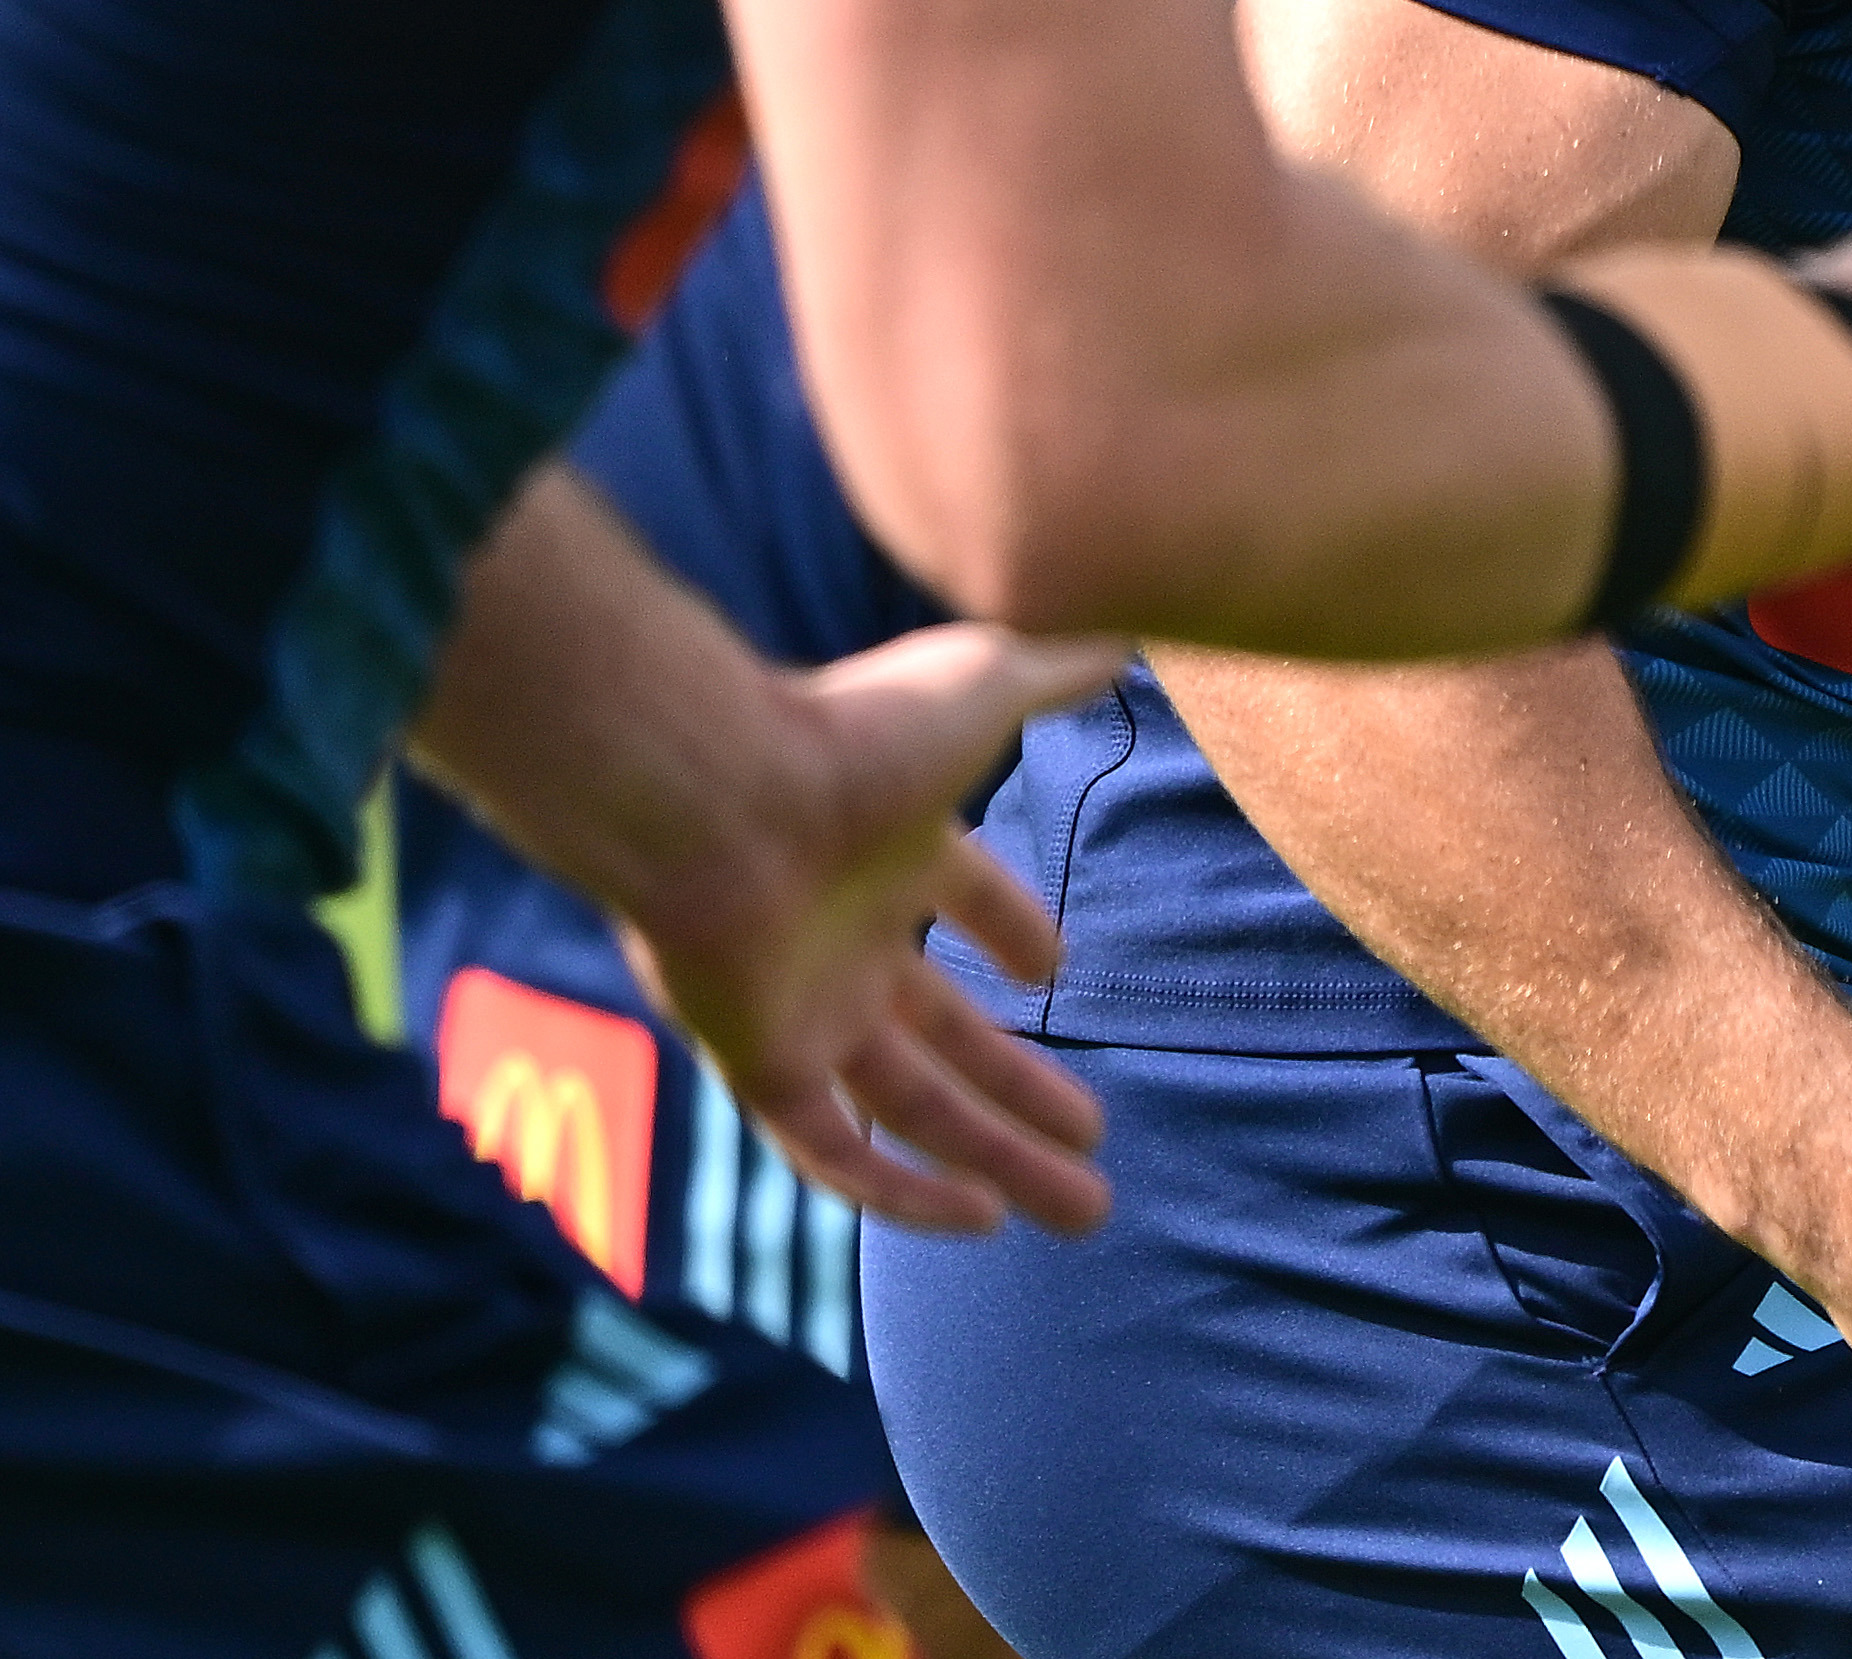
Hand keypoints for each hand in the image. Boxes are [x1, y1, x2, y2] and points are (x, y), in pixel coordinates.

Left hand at [613, 621, 1133, 1239]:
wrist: (714, 792)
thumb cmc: (851, 734)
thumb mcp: (987, 684)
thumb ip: (1060, 666)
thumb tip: (1138, 629)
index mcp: (893, 846)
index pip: (963, 897)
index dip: (1012, 931)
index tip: (1060, 972)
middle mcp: (848, 934)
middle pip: (949, 1036)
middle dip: (1024, 1093)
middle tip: (1100, 1145)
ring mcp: (803, 1008)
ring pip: (910, 1109)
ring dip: (995, 1161)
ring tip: (1084, 1211)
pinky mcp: (761, 1067)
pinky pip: (832, 1154)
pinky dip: (902, 1195)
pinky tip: (979, 1222)